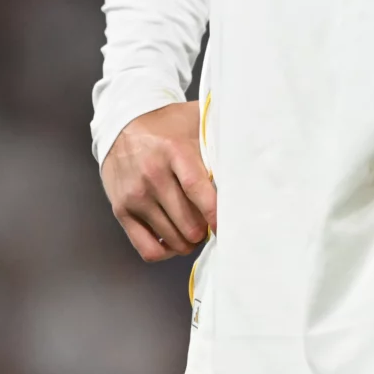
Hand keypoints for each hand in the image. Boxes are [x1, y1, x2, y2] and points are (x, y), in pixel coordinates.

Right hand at [101, 103, 217, 261]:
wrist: (120, 125)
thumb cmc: (165, 127)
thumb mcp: (193, 121)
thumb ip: (219, 137)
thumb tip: (252, 155)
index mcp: (173, 151)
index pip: (197, 189)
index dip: (215, 214)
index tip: (227, 226)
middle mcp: (152, 175)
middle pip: (188, 223)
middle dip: (205, 229)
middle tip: (210, 223)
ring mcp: (135, 196)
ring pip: (172, 239)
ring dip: (189, 241)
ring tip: (194, 229)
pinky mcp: (121, 210)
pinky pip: (148, 249)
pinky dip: (166, 252)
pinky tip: (173, 239)